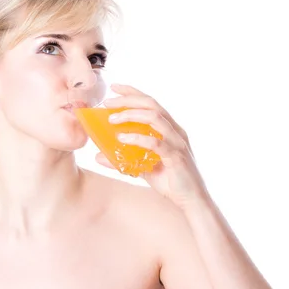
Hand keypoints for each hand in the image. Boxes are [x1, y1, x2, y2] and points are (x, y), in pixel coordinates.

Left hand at [95, 83, 208, 207]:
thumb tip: (98, 156)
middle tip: (107, 103)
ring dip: (131, 115)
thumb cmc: (169, 181)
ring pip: (155, 118)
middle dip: (128, 100)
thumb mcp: (141, 167)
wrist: (190, 201)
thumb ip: (123, 159)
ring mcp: (177, 142)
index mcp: (169, 129)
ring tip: (112, 120)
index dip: (133, 92)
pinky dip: (137, 138)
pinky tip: (122, 138)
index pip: (151, 103)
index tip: (114, 87)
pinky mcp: (176, 156)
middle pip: (152, 104)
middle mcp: (175, 131)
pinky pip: (156, 142)